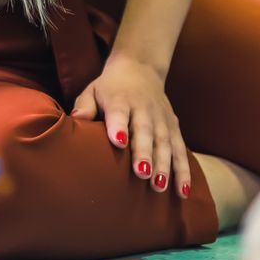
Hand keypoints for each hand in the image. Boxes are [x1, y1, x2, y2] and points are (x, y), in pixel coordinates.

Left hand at [72, 53, 187, 194]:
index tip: (118, 141)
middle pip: (145, 131)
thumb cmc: (110, 88)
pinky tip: (183, 191)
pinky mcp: (174, 127)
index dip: (119, 125)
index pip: (119, 111)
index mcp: (120, 99)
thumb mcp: (93, 90)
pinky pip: (180, 149)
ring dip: (164, 165)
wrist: (140, 69)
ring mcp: (161, 118)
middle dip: (145, 153)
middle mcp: (144, 108)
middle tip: (142, 174)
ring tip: (160, 187)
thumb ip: (85, 104)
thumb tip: (76, 118)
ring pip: (165, 142)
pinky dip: (183, 170)